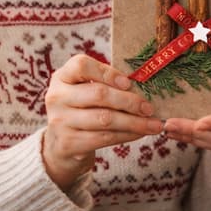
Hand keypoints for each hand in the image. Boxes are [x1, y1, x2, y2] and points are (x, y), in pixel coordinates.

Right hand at [42, 53, 163, 189]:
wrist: (59, 145)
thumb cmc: (80, 110)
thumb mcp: (83, 91)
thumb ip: (104, 84)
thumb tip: (142, 86)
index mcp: (62, 77)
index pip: (81, 65)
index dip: (107, 72)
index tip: (129, 82)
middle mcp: (57, 97)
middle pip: (98, 94)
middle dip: (129, 101)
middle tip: (149, 107)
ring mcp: (60, 121)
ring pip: (105, 119)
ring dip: (134, 122)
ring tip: (154, 124)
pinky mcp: (68, 143)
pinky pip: (104, 138)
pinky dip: (127, 135)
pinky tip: (139, 133)